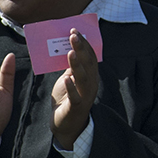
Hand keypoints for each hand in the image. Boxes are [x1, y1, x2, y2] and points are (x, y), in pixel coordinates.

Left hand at [50, 30, 98, 150]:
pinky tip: (66, 79)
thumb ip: (70, 68)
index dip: (84, 43)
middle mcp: (91, 84)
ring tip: (70, 52)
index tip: (75, 31)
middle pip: (88, 63)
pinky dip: (71, 87)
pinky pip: (75, 96)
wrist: (67, 126)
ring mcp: (85, 95)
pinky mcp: (76, 107)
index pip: (90, 56)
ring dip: (77, 64)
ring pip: (83, 78)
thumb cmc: (66, 101)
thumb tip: (68, 52)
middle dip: (81, 48)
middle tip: (73, 35)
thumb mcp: (67, 80)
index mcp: (90, 76)